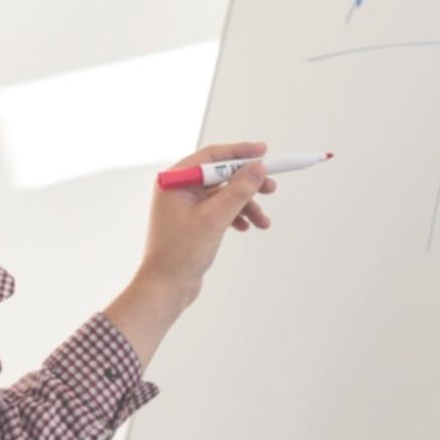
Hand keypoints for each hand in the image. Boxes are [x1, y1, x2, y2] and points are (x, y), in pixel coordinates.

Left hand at [137, 141, 278, 306]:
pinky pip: (219, 210)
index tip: (264, 152)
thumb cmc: (181, 253)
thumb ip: (238, 190)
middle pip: (221, 175)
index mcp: (175, 180)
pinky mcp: (193, 221)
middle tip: (272, 188)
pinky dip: (236, 216)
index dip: (240, 152)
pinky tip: (247, 228)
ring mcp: (185, 205)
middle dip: (248, 184)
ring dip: (246, 206)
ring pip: (223, 195)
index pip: (212, 156)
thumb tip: (258, 168)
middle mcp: (178, 188)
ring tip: (264, 222)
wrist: (166, 287)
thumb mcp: (215, 218)